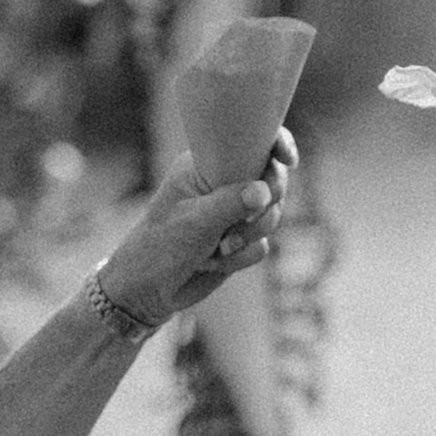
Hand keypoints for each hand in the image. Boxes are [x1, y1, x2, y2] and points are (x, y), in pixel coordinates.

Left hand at [94, 128, 294, 328]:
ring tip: (219, 248)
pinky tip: (212, 262)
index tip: (288, 160)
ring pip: (271, 217)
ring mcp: (233, 214)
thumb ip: (231, 203)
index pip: (249, 145)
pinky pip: (262, 245)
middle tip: (242, 223)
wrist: (148, 291)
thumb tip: (265, 191)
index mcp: (206, 167)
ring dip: (248, 237)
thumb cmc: (160, 247)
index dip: (276, 146)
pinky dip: (242, 258)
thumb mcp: (194, 222)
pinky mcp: (240, 241)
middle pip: (271, 183)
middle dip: (263, 209)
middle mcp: (223, 186)